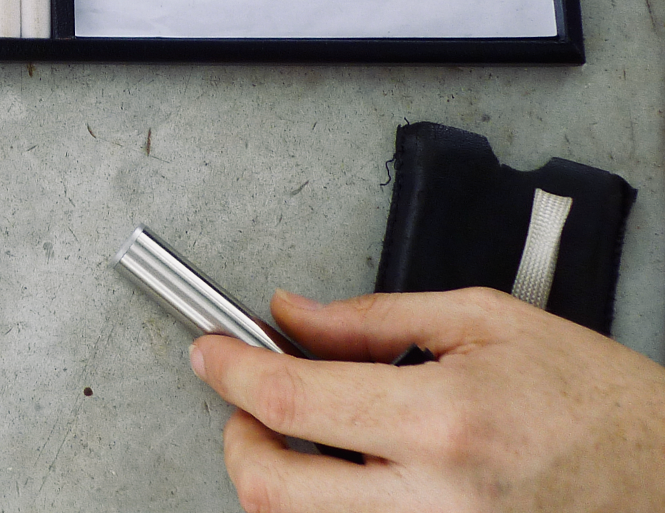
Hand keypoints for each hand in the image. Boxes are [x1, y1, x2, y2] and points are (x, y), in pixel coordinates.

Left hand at [190, 287, 664, 511]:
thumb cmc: (600, 403)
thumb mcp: (485, 323)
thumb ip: (371, 320)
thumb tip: (291, 315)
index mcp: (442, 422)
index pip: (289, 401)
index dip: (229, 371)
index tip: (208, 352)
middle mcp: (436, 504)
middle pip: (274, 493)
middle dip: (238, 442)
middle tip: (246, 405)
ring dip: (284, 481)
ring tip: (306, 438)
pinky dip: (335, 508)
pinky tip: (353, 474)